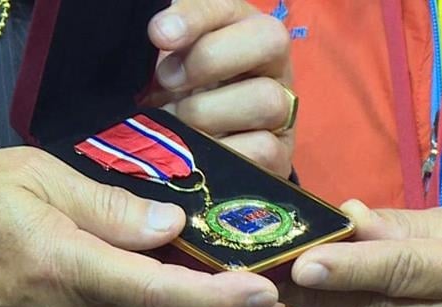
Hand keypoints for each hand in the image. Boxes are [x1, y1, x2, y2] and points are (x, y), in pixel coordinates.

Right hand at [0, 147, 277, 306]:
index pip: (160, 291)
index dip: (218, 296)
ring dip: (156, 290)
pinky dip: (120, 296)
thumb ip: (106, 205)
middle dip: (198, 291)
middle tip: (231, 258)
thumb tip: (172, 223)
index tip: (263, 291)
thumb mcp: (29, 176)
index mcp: (69, 270)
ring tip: (169, 247)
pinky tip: (113, 264)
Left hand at [146, 0, 294, 175]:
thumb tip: (158, 33)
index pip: (230, 6)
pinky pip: (263, 151)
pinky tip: (196, 155)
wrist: (189, 155)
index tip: (158, 34)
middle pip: (269, 40)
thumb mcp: (167, 62)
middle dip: (209, 59)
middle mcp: (273, 65)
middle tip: (168, 81)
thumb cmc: (175, 97)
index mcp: (243, 29)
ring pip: (268, 99)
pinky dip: (223, 152)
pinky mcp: (280, 155)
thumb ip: (165, 41)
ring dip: (209, 114)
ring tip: (176, 125)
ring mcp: (283, 112)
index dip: (195, 18)